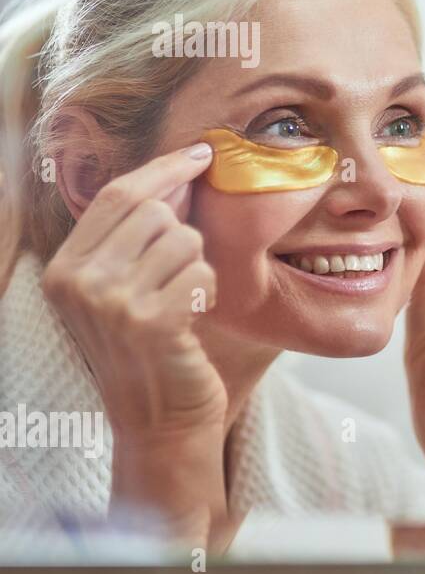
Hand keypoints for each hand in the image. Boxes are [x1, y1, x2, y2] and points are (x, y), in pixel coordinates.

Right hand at [41, 141, 227, 541]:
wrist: (159, 421)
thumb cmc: (152, 349)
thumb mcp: (121, 289)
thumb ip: (134, 237)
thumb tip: (179, 172)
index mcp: (64, 268)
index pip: (117, 194)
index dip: (164, 169)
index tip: (201, 152)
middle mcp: (79, 282)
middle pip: (154, 211)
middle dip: (185, 232)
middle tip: (182, 272)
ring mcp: (112, 302)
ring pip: (184, 239)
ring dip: (197, 268)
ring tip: (182, 304)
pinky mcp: (151, 321)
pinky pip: (203, 273)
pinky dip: (209, 293)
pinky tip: (193, 321)